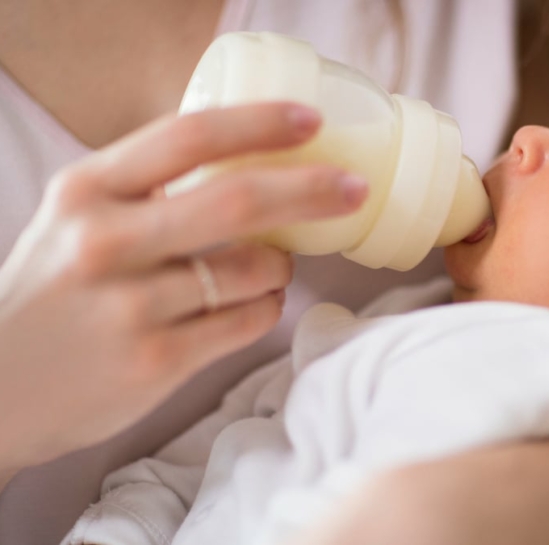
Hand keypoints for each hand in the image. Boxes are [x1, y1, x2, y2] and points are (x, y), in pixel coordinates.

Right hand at [0, 103, 366, 478]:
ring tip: (273, 264)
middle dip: (311, 189)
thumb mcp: (76, 220)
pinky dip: (267, 306)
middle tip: (353, 187)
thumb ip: (144, 189)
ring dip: (282, 263)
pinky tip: (256, 302)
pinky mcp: (156, 360)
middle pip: (238, 200)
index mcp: (87, 191)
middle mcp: (105, 242)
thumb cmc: (53, 294)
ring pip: (253, 269)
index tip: (311, 120)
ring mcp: (132, 306)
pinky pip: (248, 320)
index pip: (188, 137)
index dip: (260, 123)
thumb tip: (246, 159)